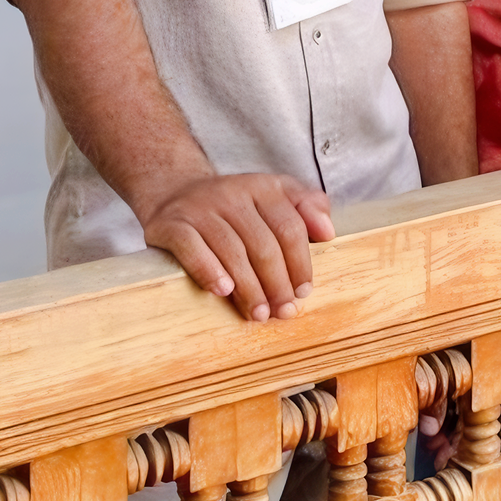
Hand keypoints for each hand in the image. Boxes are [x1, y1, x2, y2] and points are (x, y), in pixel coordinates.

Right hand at [138, 171, 336, 320]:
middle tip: (282, 312)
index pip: (289, 227)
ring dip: (249, 287)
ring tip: (259, 313)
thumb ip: (307, 207)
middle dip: (277, 283)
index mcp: (262, 187)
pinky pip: (192, 247)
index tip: (303, 293)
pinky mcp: (171, 223)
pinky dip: (209, 270)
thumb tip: (328, 232)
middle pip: (263, 243)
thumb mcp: (272, 196)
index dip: (300, 263)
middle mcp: (232, 192)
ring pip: (232, 250)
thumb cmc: (232, 206)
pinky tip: (223, 291)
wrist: (172, 190)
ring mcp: (200, 207)